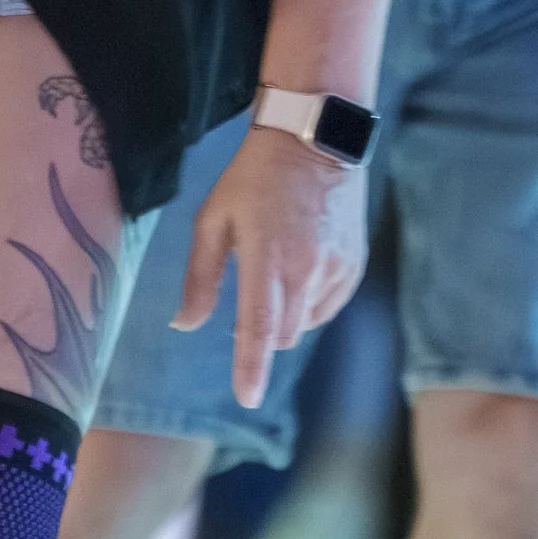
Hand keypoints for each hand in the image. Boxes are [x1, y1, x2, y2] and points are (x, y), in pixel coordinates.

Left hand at [172, 124, 369, 410]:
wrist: (315, 139)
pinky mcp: (353, 265)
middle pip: (282, 334)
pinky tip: (299, 270)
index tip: (247, 398)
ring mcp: (335, 267)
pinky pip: (326, 306)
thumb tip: (184, 324)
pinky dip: (308, 303)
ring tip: (276, 271)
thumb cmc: (253, 178)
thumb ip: (200, 277)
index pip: (259, 327)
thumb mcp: (213, 219)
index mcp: (266, 257)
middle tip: (250, 298)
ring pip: (305, 323)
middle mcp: (306, 267)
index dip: (252, 367)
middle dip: (261, 335)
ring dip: (285, 316)